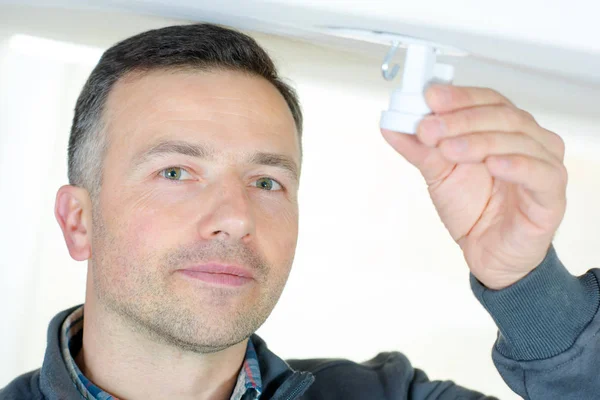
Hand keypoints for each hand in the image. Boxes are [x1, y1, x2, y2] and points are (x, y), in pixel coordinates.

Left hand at [381, 85, 567, 289]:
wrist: (488, 253)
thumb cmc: (473, 209)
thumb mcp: (439, 174)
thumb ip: (419, 149)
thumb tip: (389, 125)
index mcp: (504, 128)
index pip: (486, 100)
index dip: (458, 97)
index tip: (429, 97)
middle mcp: (528, 140)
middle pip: (501, 115)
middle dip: (460, 120)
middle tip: (429, 128)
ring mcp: (545, 165)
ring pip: (517, 140)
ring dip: (479, 141)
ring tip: (448, 149)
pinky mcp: (552, 196)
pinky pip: (540, 174)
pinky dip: (516, 166)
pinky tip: (493, 164)